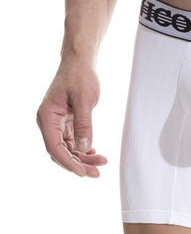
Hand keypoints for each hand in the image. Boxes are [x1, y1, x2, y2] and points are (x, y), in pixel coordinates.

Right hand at [36, 58, 107, 177]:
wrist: (80, 61)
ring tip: (101, 162)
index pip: (54, 147)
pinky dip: (82, 148)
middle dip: (77, 163)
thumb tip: (83, 149)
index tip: (83, 172)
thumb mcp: (84, 99)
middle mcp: (48, 122)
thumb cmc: (80, 75)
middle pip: (60, 151)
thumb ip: (84, 124)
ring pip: (66, 148)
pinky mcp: (65, 121)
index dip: (68, 163)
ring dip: (82, 157)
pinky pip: (71, 140)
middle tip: (97, 172)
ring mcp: (56, 122)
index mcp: (47, 117)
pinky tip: (94, 153)